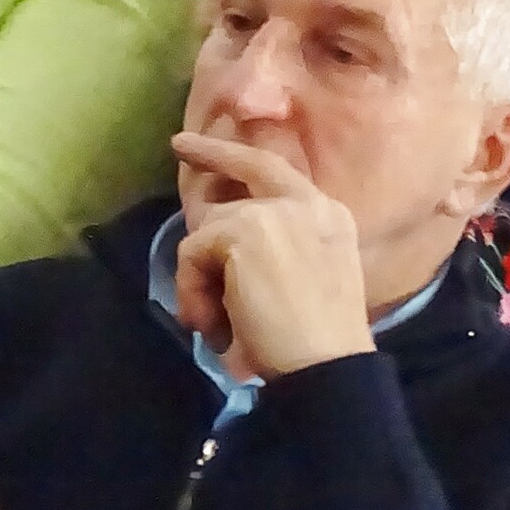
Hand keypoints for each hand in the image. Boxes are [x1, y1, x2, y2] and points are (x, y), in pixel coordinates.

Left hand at [169, 132, 375, 381]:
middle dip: (210, 154)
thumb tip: (220, 241)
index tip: (209, 146)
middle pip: (246, 168)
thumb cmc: (319, 341)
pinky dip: (192, 291)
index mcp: (330, 215)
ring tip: (211, 321)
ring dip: (200, 276)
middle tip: (179, 147)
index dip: (241, 156)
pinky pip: (192, 253)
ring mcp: (274, 212)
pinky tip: (211, 323)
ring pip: (210, 226)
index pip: (279, 171)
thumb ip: (278, 248)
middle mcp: (306, 203)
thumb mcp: (307, 278)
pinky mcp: (241, 233)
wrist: (326, 363)